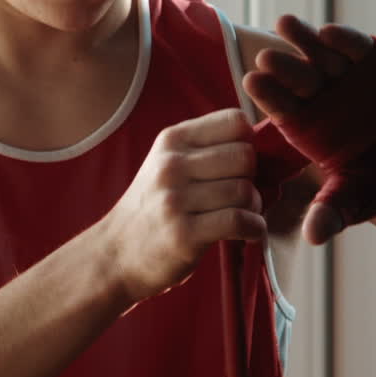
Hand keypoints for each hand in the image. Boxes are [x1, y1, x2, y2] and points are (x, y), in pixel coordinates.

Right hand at [98, 108, 265, 303]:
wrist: (117, 254)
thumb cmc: (152, 209)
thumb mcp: (167, 165)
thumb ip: (205, 150)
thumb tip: (259, 143)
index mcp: (172, 140)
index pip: (235, 122)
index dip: (248, 143)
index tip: (238, 166)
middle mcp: (172, 165)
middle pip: (245, 156)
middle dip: (253, 178)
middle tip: (241, 195)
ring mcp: (176, 200)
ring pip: (244, 190)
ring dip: (255, 207)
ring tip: (242, 215)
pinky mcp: (184, 233)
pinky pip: (239, 220)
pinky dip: (254, 228)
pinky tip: (248, 232)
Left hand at [244, 16, 375, 243]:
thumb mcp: (359, 198)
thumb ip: (333, 212)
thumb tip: (313, 238)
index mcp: (306, 129)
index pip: (281, 109)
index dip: (268, 96)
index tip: (252, 83)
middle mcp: (319, 99)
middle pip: (294, 79)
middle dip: (281, 67)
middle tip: (265, 58)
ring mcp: (344, 76)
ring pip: (318, 55)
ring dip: (303, 40)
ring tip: (285, 24)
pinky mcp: (373, 60)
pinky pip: (354, 47)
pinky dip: (344, 40)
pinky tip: (330, 33)